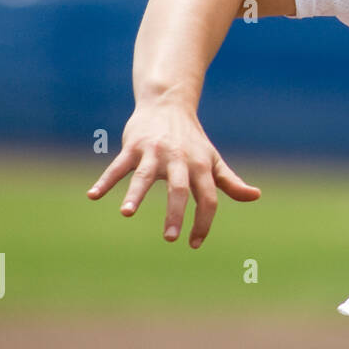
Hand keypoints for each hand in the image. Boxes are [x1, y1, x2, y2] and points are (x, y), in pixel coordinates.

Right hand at [85, 98, 260, 247]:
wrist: (168, 104)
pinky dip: (105, 180)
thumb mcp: (212, 159)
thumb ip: (230, 181)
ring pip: (144, 176)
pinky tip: (93, 195)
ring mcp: (154, 152)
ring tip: (126, 213)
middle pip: (179, 189)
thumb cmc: (192, 140)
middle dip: (175, 213)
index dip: (203, 221)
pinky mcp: (133, 146)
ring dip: (135, 194)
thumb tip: (256, 196)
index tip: (194, 244)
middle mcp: (179, 159)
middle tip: (169, 238)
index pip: (207, 197)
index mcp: (200, 166)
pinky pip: (117, 166)